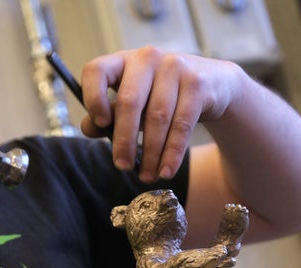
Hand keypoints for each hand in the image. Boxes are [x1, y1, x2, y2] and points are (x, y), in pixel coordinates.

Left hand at [78, 46, 242, 182]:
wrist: (212, 84)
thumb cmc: (162, 95)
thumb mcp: (134, 103)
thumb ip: (108, 116)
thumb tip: (88, 128)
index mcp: (122, 61)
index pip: (96, 71)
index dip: (93, 97)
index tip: (99, 124)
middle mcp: (147, 58)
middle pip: (129, 101)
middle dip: (124, 140)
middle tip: (122, 167)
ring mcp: (174, 67)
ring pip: (157, 117)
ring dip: (150, 153)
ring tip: (146, 176)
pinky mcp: (197, 84)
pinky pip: (181, 125)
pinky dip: (172, 153)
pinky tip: (165, 171)